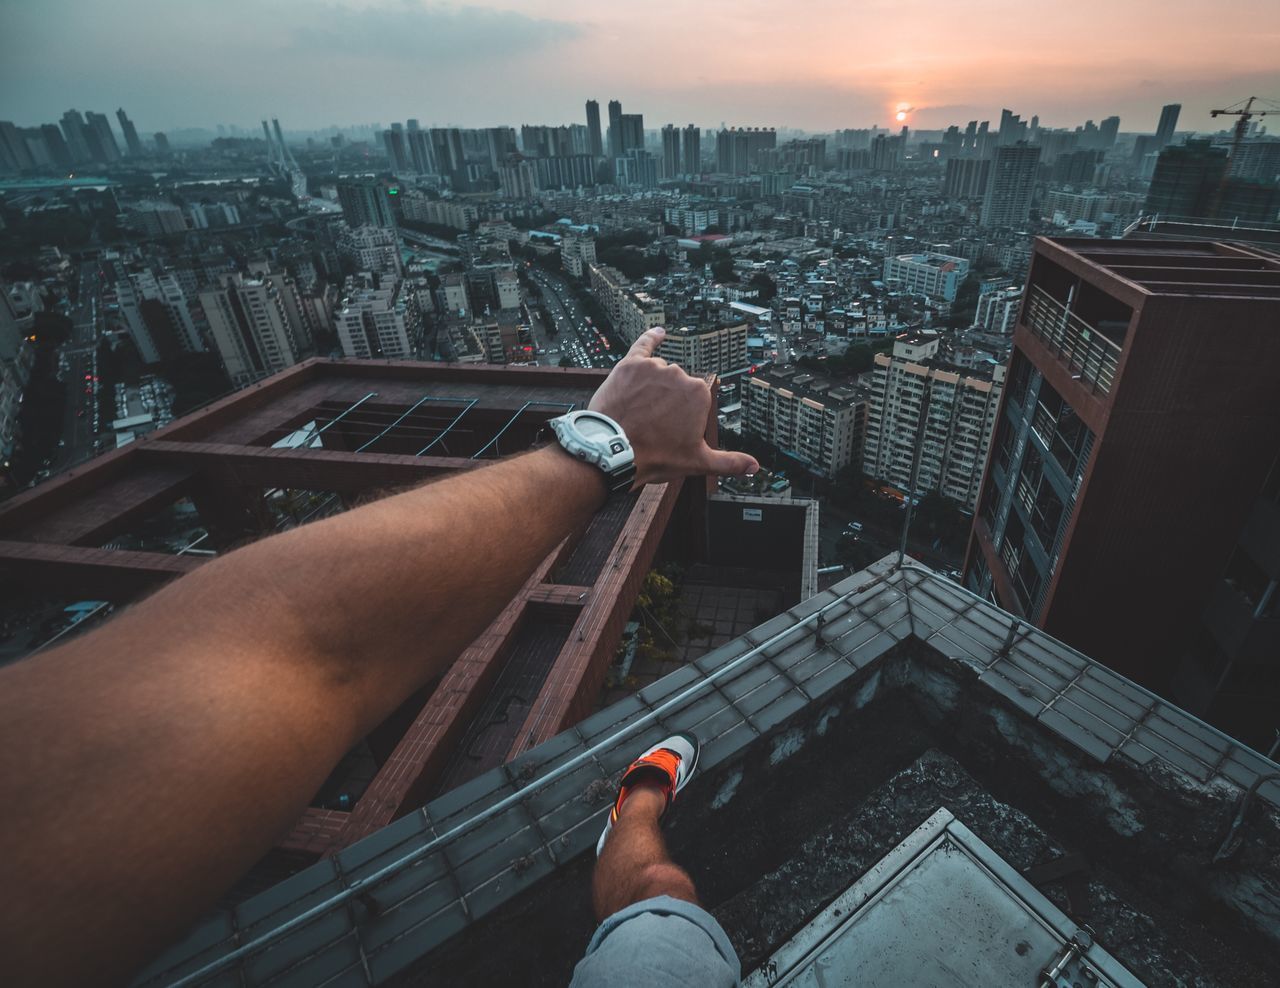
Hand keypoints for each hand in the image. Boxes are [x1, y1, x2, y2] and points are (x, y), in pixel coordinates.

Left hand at [589, 327, 758, 487]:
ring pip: (658, 372)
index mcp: (699, 395)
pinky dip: (651, 338)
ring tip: (639, 410)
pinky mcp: (631, 364)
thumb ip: (729, 462)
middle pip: (676, 385)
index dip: (682, 416)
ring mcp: (654, 368)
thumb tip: (754, 467)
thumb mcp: (697, 462)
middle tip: (652, 424)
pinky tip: (659, 333)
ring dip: (652, 386)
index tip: (670, 429)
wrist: (613, 452)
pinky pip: (643, 345)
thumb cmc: (656, 456)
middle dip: (667, 401)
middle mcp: (680, 375)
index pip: (694, 399)